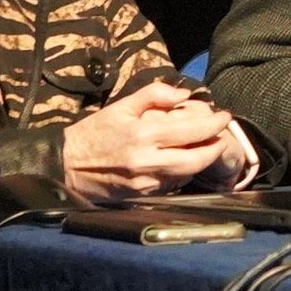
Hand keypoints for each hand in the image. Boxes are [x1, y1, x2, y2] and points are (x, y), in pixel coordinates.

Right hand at [62, 78, 242, 202]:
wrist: (66, 166)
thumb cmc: (94, 133)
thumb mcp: (121, 106)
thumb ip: (154, 95)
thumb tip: (183, 95)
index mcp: (144, 135)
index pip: (192, 130)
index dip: (213, 123)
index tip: (224, 115)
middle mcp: (148, 161)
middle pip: (197, 158)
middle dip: (215, 146)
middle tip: (222, 134)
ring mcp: (146, 182)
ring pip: (187, 173)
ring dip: (201, 160)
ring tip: (207, 145)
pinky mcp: (143, 196)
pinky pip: (172, 184)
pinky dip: (182, 172)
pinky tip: (182, 161)